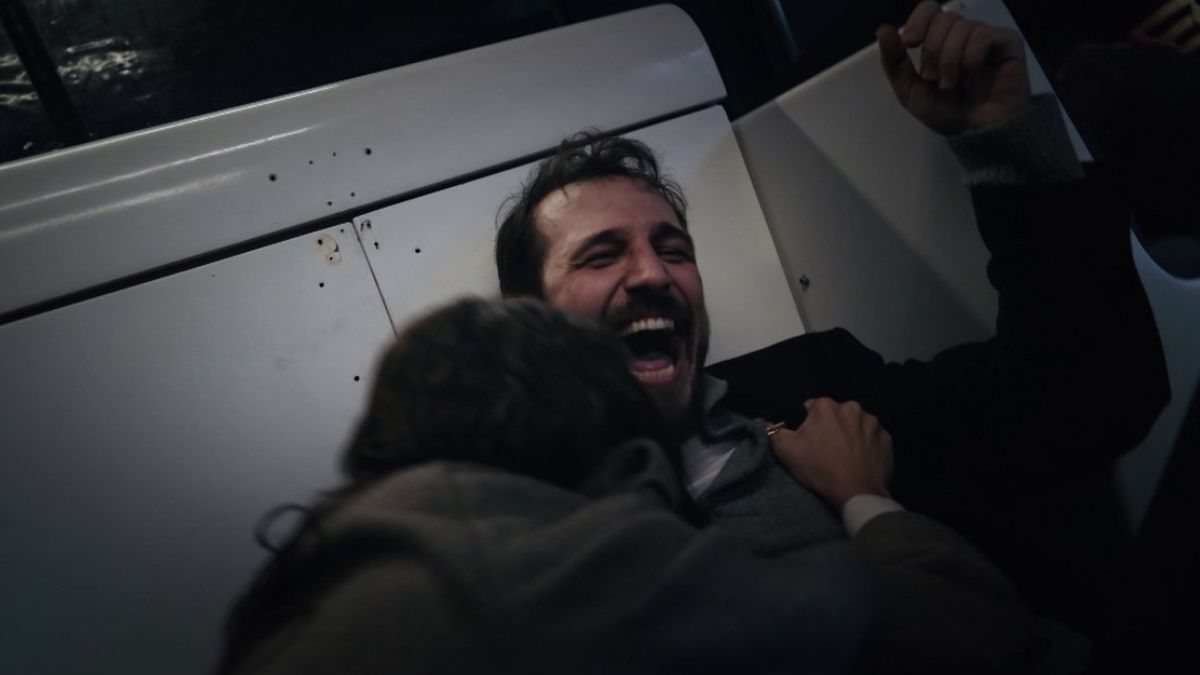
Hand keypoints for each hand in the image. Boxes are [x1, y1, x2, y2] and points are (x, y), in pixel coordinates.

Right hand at [768, 398, 892, 509]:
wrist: (856, 493)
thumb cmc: (819, 468)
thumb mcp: (786, 451)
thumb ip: (772, 432)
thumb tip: (767, 424)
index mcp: (826, 406)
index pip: (812, 407)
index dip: (808, 424)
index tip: (809, 442)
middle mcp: (852, 408)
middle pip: (836, 415)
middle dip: (830, 427)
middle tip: (825, 450)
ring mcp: (873, 423)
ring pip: (856, 425)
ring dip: (850, 435)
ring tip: (844, 457)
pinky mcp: (887, 439)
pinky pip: (873, 439)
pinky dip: (867, 446)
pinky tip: (860, 461)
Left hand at [877, 0, 1031, 135]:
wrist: (974, 133)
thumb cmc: (946, 113)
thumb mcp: (910, 89)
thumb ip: (895, 61)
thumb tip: (884, 29)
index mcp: (942, 39)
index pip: (930, 9)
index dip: (919, 21)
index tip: (910, 43)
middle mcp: (964, 33)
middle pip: (943, 18)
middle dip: (933, 51)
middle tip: (935, 78)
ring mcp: (986, 36)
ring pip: (961, 27)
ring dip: (950, 60)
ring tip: (952, 84)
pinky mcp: (1007, 42)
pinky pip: (983, 35)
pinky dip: (972, 58)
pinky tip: (974, 76)